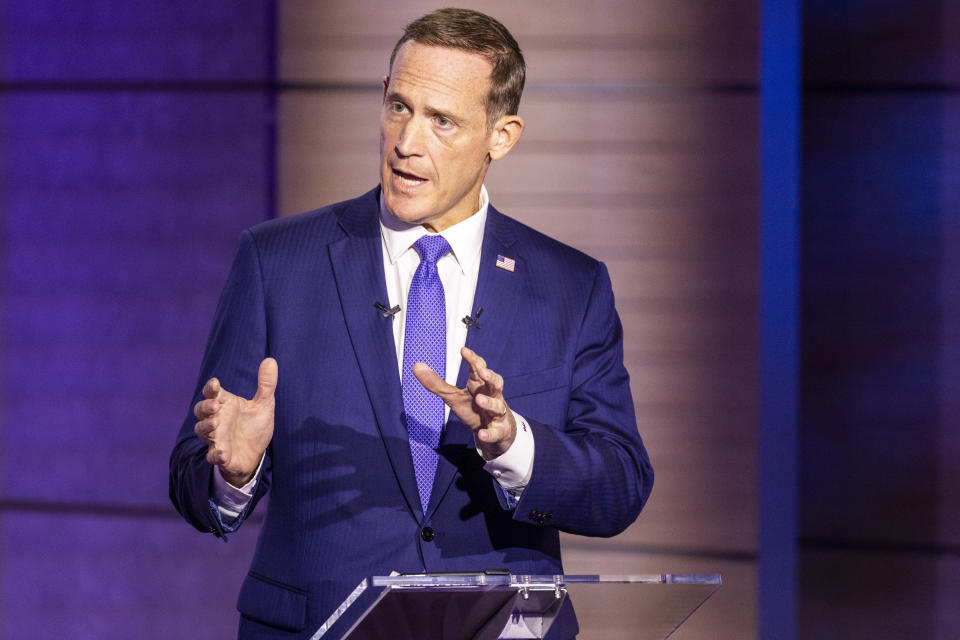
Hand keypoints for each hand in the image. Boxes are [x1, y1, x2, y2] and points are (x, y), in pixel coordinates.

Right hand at [193, 358, 277, 486]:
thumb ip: (266, 384)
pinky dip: (215, 455)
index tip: (215, 384)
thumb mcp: (264, 404)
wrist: (256, 454)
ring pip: (201, 430)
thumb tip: (271, 360)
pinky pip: (212, 456)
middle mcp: (217, 419)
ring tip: (216, 423)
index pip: (212, 393)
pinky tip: (222, 454)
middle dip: (205, 406)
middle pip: (200, 410)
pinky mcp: (221, 456)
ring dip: (206, 426)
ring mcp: (216, 437)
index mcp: (225, 404)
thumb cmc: (255, 426)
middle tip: (215, 405)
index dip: (210, 388)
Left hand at [414, 347, 515, 460]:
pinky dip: (490, 433)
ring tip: (479, 400)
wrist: (493, 430)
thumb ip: (436, 383)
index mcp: (479, 385)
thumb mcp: (453, 396)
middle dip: (490, 377)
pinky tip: (481, 434)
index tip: (464, 350)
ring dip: (489, 402)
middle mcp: (491, 396)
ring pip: (497, 406)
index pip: (478, 369)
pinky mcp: (498, 431)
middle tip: (482, 371)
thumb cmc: (473, 408)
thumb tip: (416, 366)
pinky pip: (495, 432)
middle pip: (495, 383)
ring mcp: (496, 413)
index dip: (473, 359)